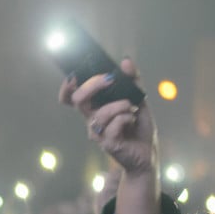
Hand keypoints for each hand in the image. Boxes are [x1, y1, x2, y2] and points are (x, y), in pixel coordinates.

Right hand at [60, 58, 160, 213]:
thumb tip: (126, 61)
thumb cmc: (138, 127)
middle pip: (78, 100)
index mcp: (94, 109)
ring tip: (131, 108)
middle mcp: (92, 120)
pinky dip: (127, 117)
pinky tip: (132, 120)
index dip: (67, 87)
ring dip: (120, 104)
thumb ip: (132, 80)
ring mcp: (98, 133)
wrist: (147, 152)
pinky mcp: (107, 143)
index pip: (71, 99)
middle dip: (93, 85)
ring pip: (101, 112)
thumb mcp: (139, 98)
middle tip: (110, 79)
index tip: (74, 75)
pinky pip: (114, 124)